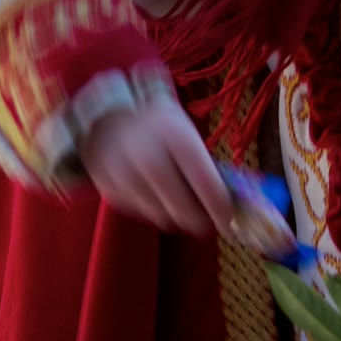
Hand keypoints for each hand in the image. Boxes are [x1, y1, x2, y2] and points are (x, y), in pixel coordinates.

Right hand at [78, 97, 234, 237]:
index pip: (207, 185)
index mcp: (177, 137)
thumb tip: (234, 204)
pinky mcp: (110, 191)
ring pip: (162, 217)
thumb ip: (207, 167)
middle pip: (184, 210)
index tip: (229, 221)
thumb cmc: (158, 127)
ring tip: (178, 198)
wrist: (106, 119)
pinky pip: (142, 213)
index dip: (221, 210)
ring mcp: (126, 177)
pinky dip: (153, 208)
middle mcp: (150, 158)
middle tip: (205, 218)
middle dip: (199, 220)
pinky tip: (153, 191)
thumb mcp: (185, 133)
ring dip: (175, 214)